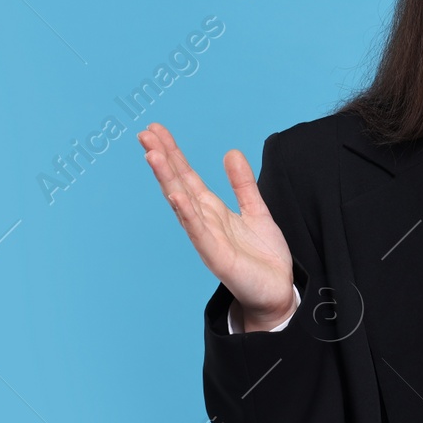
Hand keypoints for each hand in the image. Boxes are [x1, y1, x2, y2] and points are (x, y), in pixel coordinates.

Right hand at [138, 122, 297, 329]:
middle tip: (145, 134)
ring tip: (153, 155)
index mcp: (212, 210)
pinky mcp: (216, 256)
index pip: (187, 176)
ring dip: (167, 179)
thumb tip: (231, 152)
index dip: (173, 153)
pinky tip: (176, 195)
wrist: (277, 292)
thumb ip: (242, 184)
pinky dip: (186, 213)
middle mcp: (204, 222)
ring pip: (182, 203)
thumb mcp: (256, 211)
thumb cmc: (262, 257)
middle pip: (178, 184)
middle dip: (162, 159)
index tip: (155, 130)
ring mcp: (207, 239)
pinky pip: (198, 231)